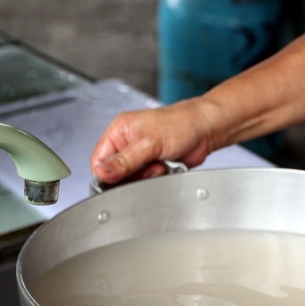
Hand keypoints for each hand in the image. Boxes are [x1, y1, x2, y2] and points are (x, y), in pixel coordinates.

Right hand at [90, 98, 218, 184]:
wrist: (206, 130)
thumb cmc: (180, 124)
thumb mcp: (148, 143)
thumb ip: (124, 161)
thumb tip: (102, 173)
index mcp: (119, 131)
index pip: (99, 159)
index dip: (105, 174)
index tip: (116, 180)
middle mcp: (127, 143)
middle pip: (115, 173)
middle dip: (132, 176)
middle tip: (147, 168)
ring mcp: (140, 156)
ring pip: (132, 180)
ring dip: (146, 177)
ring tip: (159, 165)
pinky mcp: (153, 166)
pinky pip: (146, 181)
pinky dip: (156, 178)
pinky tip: (165, 168)